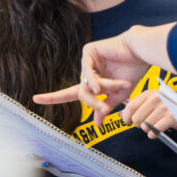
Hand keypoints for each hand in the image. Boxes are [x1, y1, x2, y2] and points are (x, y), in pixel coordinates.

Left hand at [32, 31, 148, 124]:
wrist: (140, 55)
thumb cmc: (132, 73)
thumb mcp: (118, 96)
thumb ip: (105, 107)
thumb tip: (96, 125)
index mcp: (92, 83)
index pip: (70, 93)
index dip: (53, 97)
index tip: (35, 99)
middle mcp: (87, 72)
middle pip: (81, 94)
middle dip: (93, 103)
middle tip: (105, 109)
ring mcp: (87, 61)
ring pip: (86, 84)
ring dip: (104, 88)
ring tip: (121, 85)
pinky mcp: (89, 52)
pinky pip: (86, 71)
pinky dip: (93, 80)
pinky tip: (100, 86)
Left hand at [120, 90, 176, 137]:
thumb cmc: (167, 107)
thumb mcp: (151, 102)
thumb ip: (136, 107)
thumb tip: (120, 114)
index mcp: (149, 93)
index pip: (130, 106)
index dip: (126, 117)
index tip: (127, 122)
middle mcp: (156, 98)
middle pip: (136, 118)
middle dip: (138, 125)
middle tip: (145, 124)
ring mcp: (164, 108)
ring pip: (144, 126)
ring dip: (147, 129)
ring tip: (154, 125)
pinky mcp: (170, 118)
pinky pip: (153, 131)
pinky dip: (153, 134)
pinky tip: (158, 130)